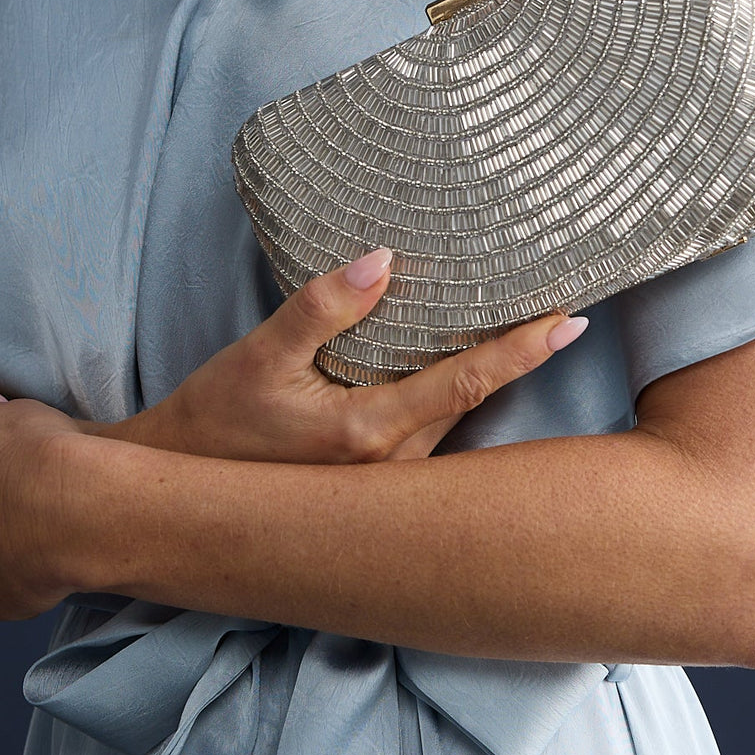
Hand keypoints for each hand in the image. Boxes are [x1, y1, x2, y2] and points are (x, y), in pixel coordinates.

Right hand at [109, 248, 587, 463]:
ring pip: (457, 425)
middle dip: (522, 365)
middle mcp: (390, 467)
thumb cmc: (215, 420)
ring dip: (488, 383)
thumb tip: (382, 260)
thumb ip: (321, 308)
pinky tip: (458, 371)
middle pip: (475, 406)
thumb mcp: (257, 355)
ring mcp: (385, 484)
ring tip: (523, 332)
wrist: (181, 494)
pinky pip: (432, 437)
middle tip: (564, 318)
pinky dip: (455, 401)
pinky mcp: (375, 485)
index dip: (523, 350)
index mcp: (367, 433)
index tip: (572, 320)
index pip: (465, 383)